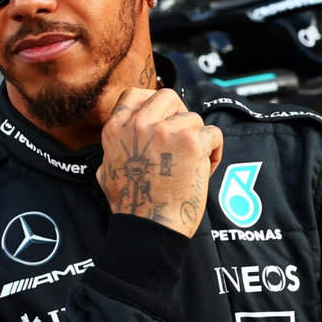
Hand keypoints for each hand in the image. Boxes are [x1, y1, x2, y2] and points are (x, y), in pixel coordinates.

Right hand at [97, 87, 224, 237]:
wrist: (150, 227)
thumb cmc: (131, 206)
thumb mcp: (106, 169)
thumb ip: (116, 146)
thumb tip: (122, 135)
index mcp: (116, 129)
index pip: (135, 94)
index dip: (154, 103)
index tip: (163, 118)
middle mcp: (140, 125)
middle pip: (168, 96)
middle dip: (180, 114)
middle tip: (183, 138)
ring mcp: (166, 131)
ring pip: (194, 118)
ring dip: (198, 139)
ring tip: (191, 164)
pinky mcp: (192, 143)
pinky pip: (213, 134)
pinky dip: (214, 152)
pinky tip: (204, 169)